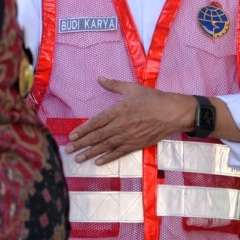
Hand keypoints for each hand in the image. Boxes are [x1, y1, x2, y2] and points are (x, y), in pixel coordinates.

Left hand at [65, 77, 193, 164]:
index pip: (95, 122)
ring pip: (105, 146)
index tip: (71, 136)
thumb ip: (113, 84)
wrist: (172, 112)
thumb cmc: (152, 98)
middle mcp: (120, 125)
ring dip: (90, 153)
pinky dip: (107, 158)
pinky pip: (119, 153)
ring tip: (78, 158)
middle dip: (81, 144)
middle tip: (68, 150)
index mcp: (117, 110)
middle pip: (97, 136)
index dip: (82, 130)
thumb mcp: (131, 88)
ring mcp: (128, 137)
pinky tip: (98, 162)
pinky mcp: (136, 145)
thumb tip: (99, 78)